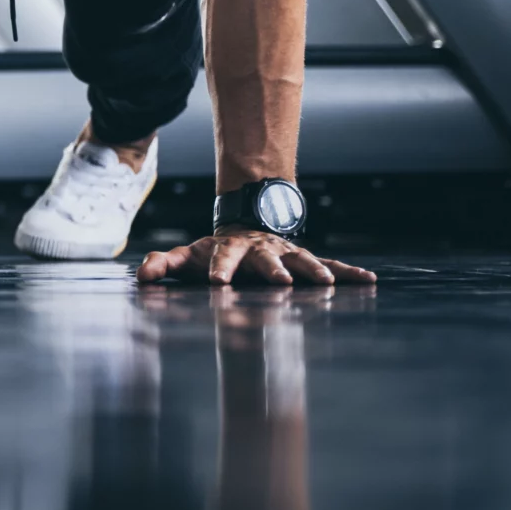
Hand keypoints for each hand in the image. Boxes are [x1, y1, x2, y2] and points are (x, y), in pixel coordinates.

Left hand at [136, 226, 376, 286]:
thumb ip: (164, 264)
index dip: (219, 268)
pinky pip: (329, 265)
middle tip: (280, 281)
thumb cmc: (214, 250)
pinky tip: (368, 280)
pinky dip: (348, 272)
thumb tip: (142, 276)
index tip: (219, 283)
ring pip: (301, 259)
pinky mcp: (305, 258)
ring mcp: (285, 253)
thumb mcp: (187, 256)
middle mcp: (260, 250)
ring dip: (313, 271)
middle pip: (265, 259)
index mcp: (230, 250)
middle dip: (273, 269)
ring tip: (327, 284)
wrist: (247, 225)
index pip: (222, 258)